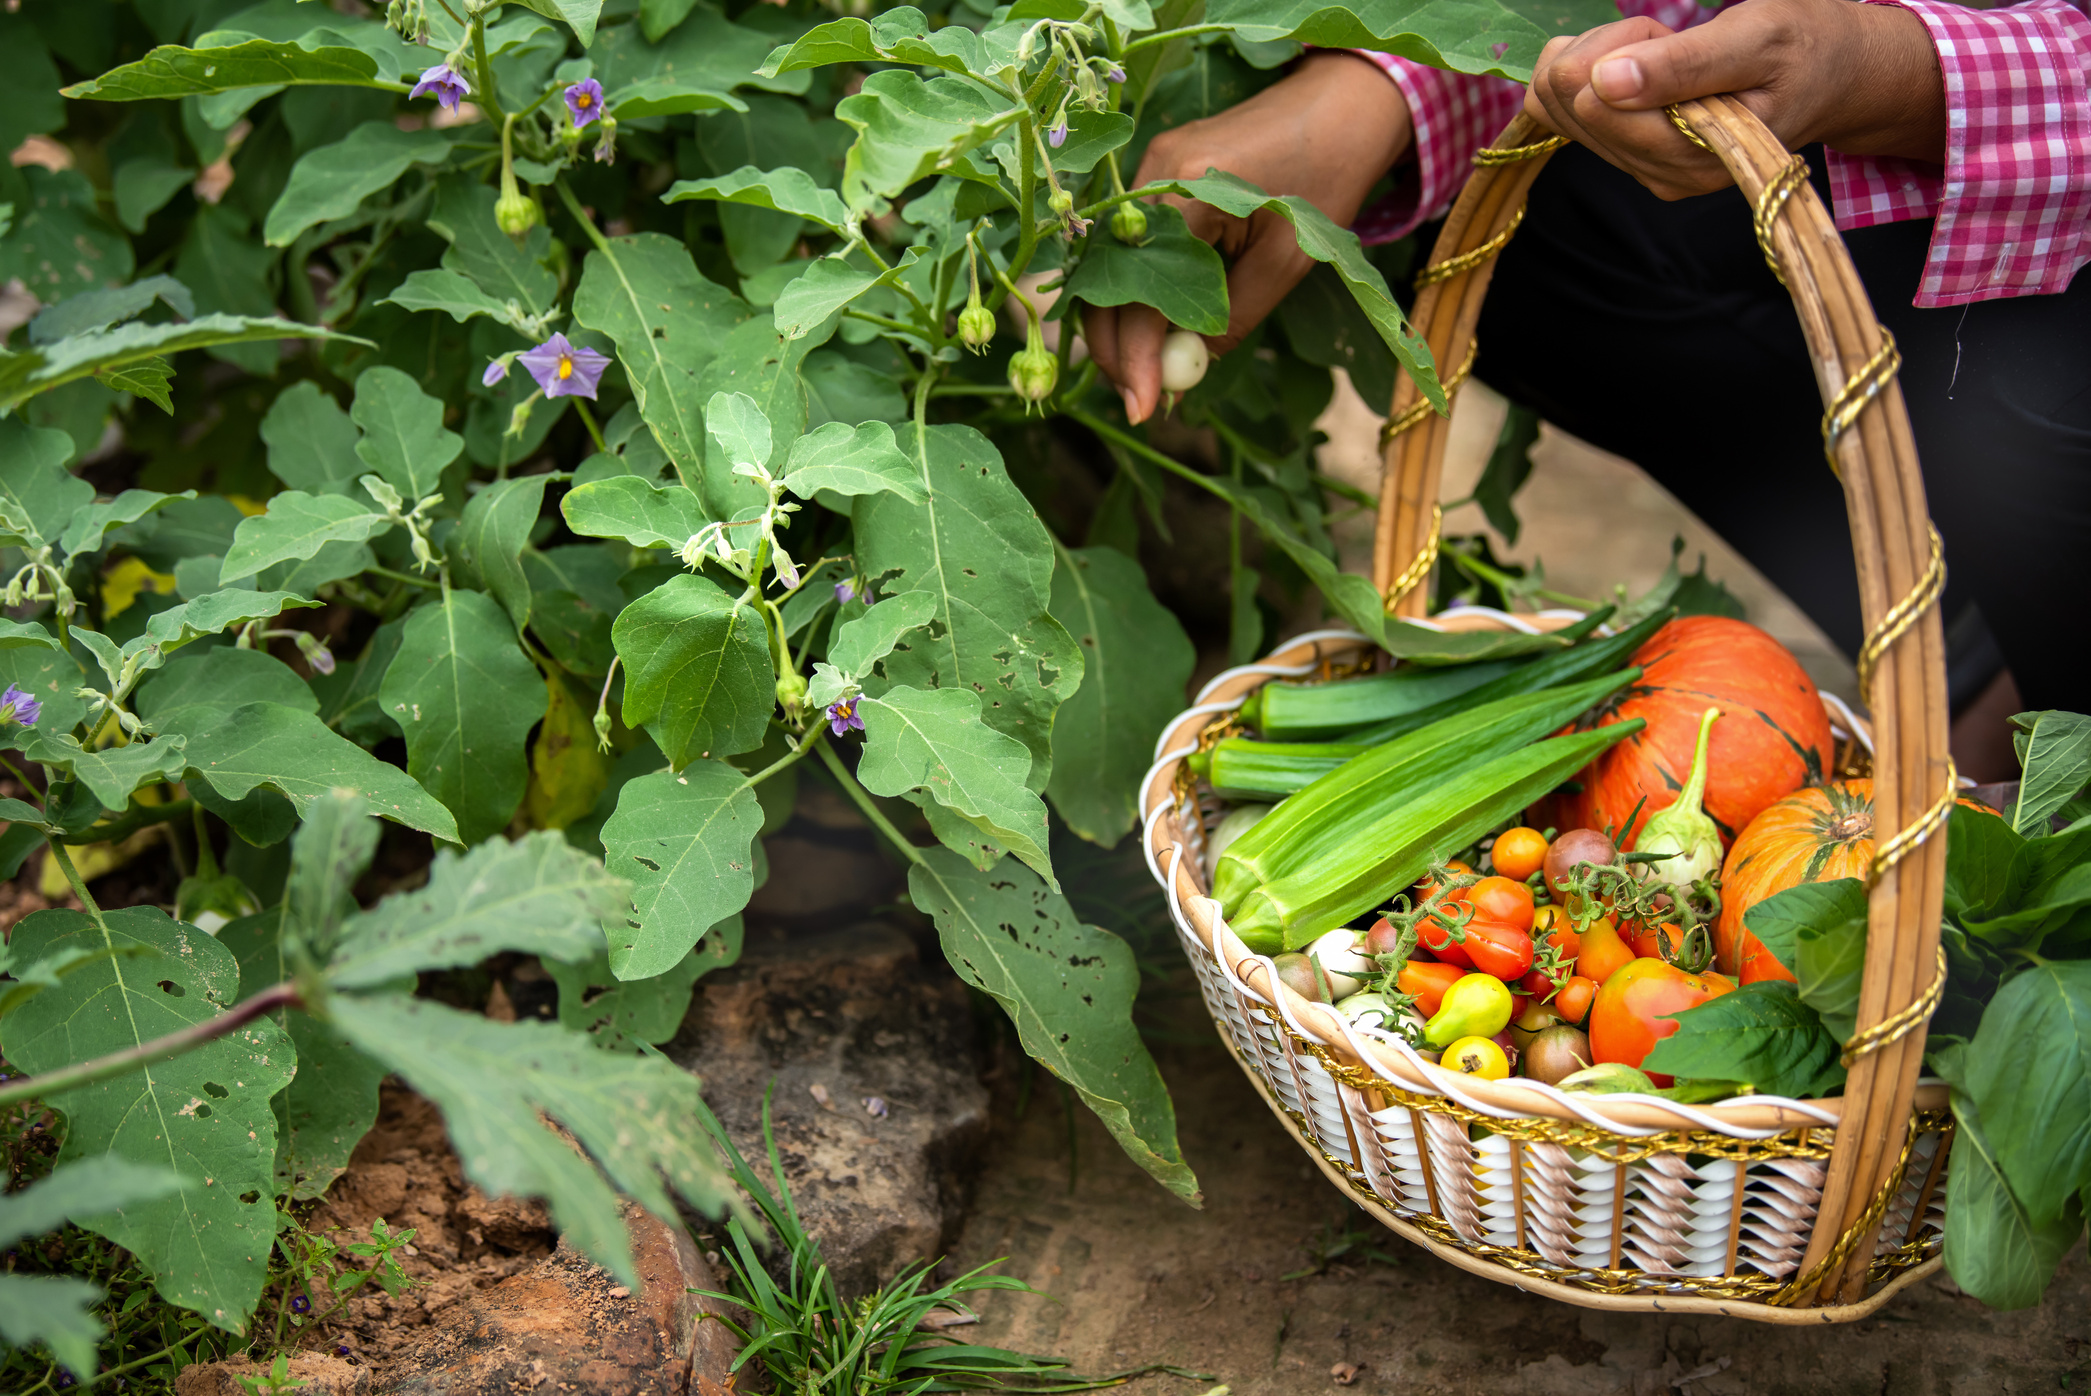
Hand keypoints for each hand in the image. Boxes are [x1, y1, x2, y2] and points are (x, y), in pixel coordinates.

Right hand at [1084, 51, 1412, 422]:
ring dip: (1119, 327)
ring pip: (1108, 268)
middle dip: (1117, 352)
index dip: (1135, 361)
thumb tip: (1185, 374)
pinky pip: (1127, 247)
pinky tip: (1152, 331)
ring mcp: (1144, 172)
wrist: (1333, 107)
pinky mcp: (1153, 177)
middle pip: (1105, 284)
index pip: (1136, 296)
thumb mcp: (1285, 264)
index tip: (1144, 411)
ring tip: (1145, 377)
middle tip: (1140, 403)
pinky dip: (1133, 294)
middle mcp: (1149, 177)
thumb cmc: (1323, 179)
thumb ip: (1231, 321)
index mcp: (1184, 193)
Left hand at [1523, 0, 1944, 200]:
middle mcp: (1659, 174)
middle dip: (1609, 50)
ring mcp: (1640, 169)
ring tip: (1666, 55)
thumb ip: (1682, 64)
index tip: (1670, 35)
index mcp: (1691, 156)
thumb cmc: (1801, 48)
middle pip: (1563, 100)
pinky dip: (1596, 74)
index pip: (1589, 99)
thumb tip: (1603, 82)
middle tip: (1669, 41)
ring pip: (1554, 105)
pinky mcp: (1628, 158)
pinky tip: (1644, 69)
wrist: (1830, 76)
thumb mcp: (1756, 38)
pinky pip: (1565, 113)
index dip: (1623, 46)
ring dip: (1602, 60)